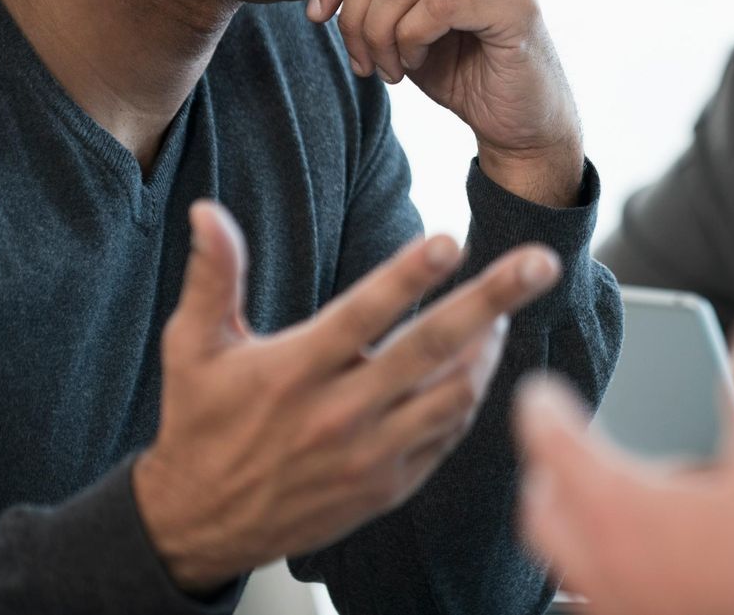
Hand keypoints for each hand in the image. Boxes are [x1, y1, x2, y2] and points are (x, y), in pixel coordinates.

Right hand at [132, 200, 562, 593]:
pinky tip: (476, 366)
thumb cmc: (200, 423)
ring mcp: (370, 455)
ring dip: (488, 350)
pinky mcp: (388, 486)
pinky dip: (469, 397)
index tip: (452, 239)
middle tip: (541, 263)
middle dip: (493, 301)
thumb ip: (213, 276)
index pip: (363, 315)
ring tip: (503, 314)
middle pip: (433, 349)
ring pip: (454, 396)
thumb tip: (207, 211)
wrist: (200, 524)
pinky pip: (446, 435)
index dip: (408, 276)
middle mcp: (339, 414)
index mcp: (295, 371)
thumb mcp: (192, 347)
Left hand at [295, 0, 581, 205]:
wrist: (515, 118)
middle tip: (362, 60)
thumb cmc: (456, 60)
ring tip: (388, 68)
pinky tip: (414, 64)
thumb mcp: (390, 14)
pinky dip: (409, 42)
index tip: (318, 17)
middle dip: (354, 14)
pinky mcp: (518, 2)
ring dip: (379, 35)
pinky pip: (435, 8)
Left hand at [515, 303, 733, 614]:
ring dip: (567, 527)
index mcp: (618, 509)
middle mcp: (598, 561)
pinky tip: (632, 574)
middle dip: (549, 473)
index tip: (537, 392)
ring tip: (595, 509)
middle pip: (542, 507)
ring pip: (560, 561)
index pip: (553, 443)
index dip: (543, 410)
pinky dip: (591, 580)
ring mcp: (612, 607)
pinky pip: (587, 604)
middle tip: (565, 450)